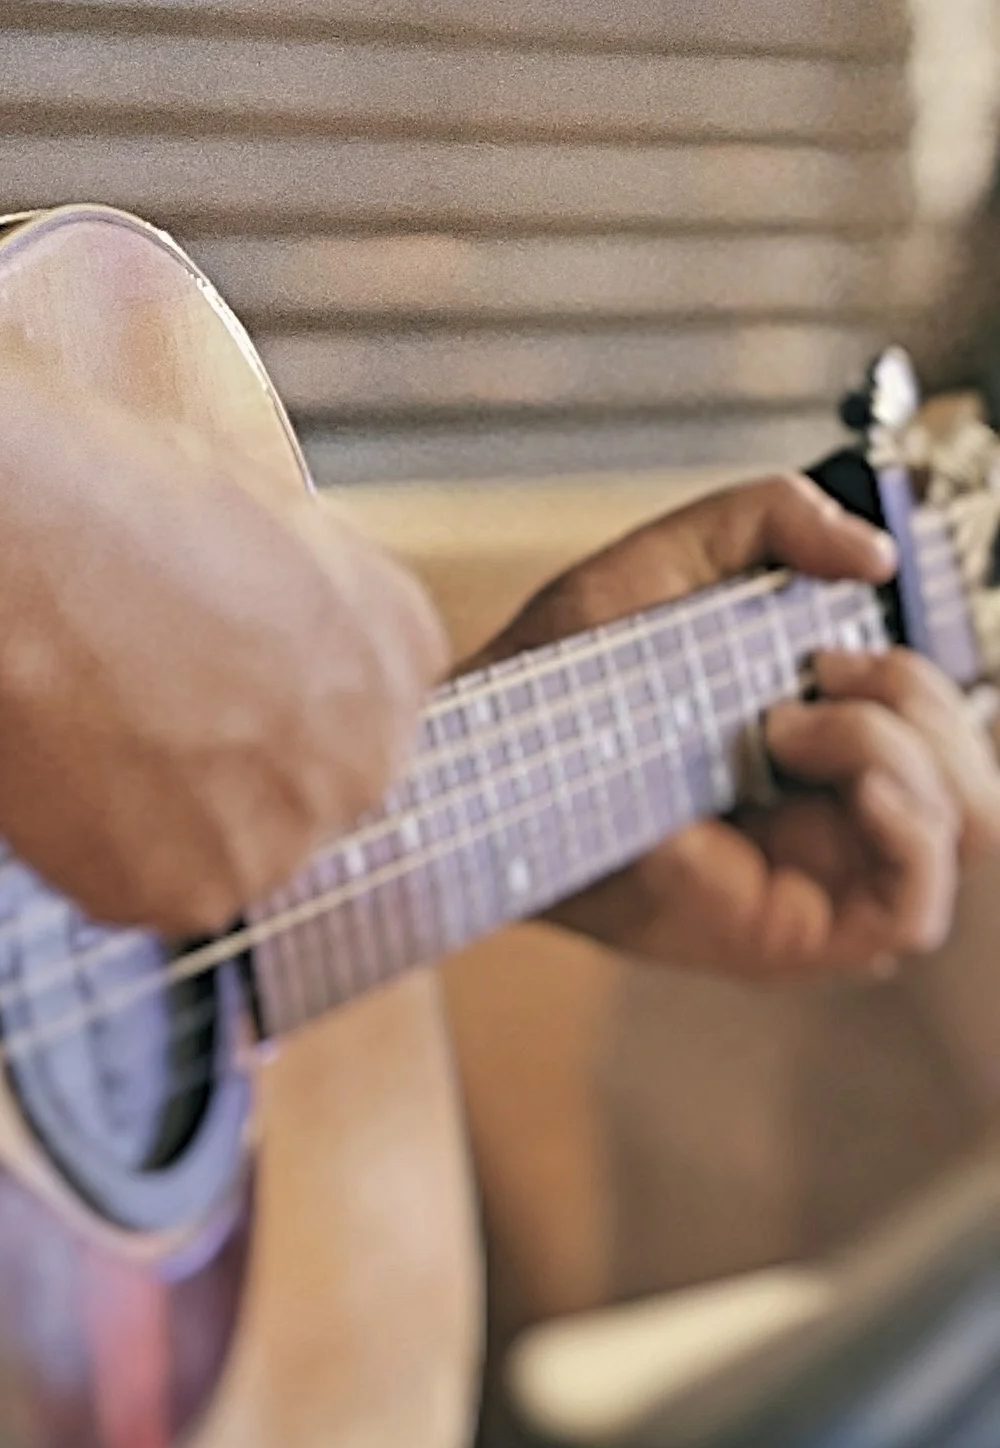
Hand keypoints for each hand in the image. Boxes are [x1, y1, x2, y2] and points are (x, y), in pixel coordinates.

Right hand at [0, 459, 446, 936]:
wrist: (31, 555)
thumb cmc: (117, 499)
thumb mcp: (252, 504)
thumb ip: (283, 589)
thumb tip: (243, 618)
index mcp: (397, 645)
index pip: (354, 697)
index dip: (259, 680)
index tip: (200, 663)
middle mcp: (366, 756)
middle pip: (296, 783)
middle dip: (220, 756)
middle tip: (126, 698)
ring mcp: (284, 839)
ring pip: (218, 844)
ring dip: (154, 809)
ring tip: (77, 718)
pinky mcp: (190, 900)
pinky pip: (135, 883)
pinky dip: (86, 842)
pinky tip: (52, 760)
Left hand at [474, 473, 999, 979]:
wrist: (497, 746)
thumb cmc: (569, 667)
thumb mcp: (679, 557)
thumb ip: (773, 516)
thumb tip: (875, 554)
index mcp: (827, 737)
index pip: (947, 725)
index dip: (922, 675)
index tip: (832, 636)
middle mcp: (839, 812)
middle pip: (974, 775)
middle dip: (920, 698)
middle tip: (820, 668)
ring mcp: (827, 876)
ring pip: (963, 826)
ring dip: (899, 747)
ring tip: (790, 721)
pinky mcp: (801, 931)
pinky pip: (912, 908)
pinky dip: (904, 826)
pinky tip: (843, 776)